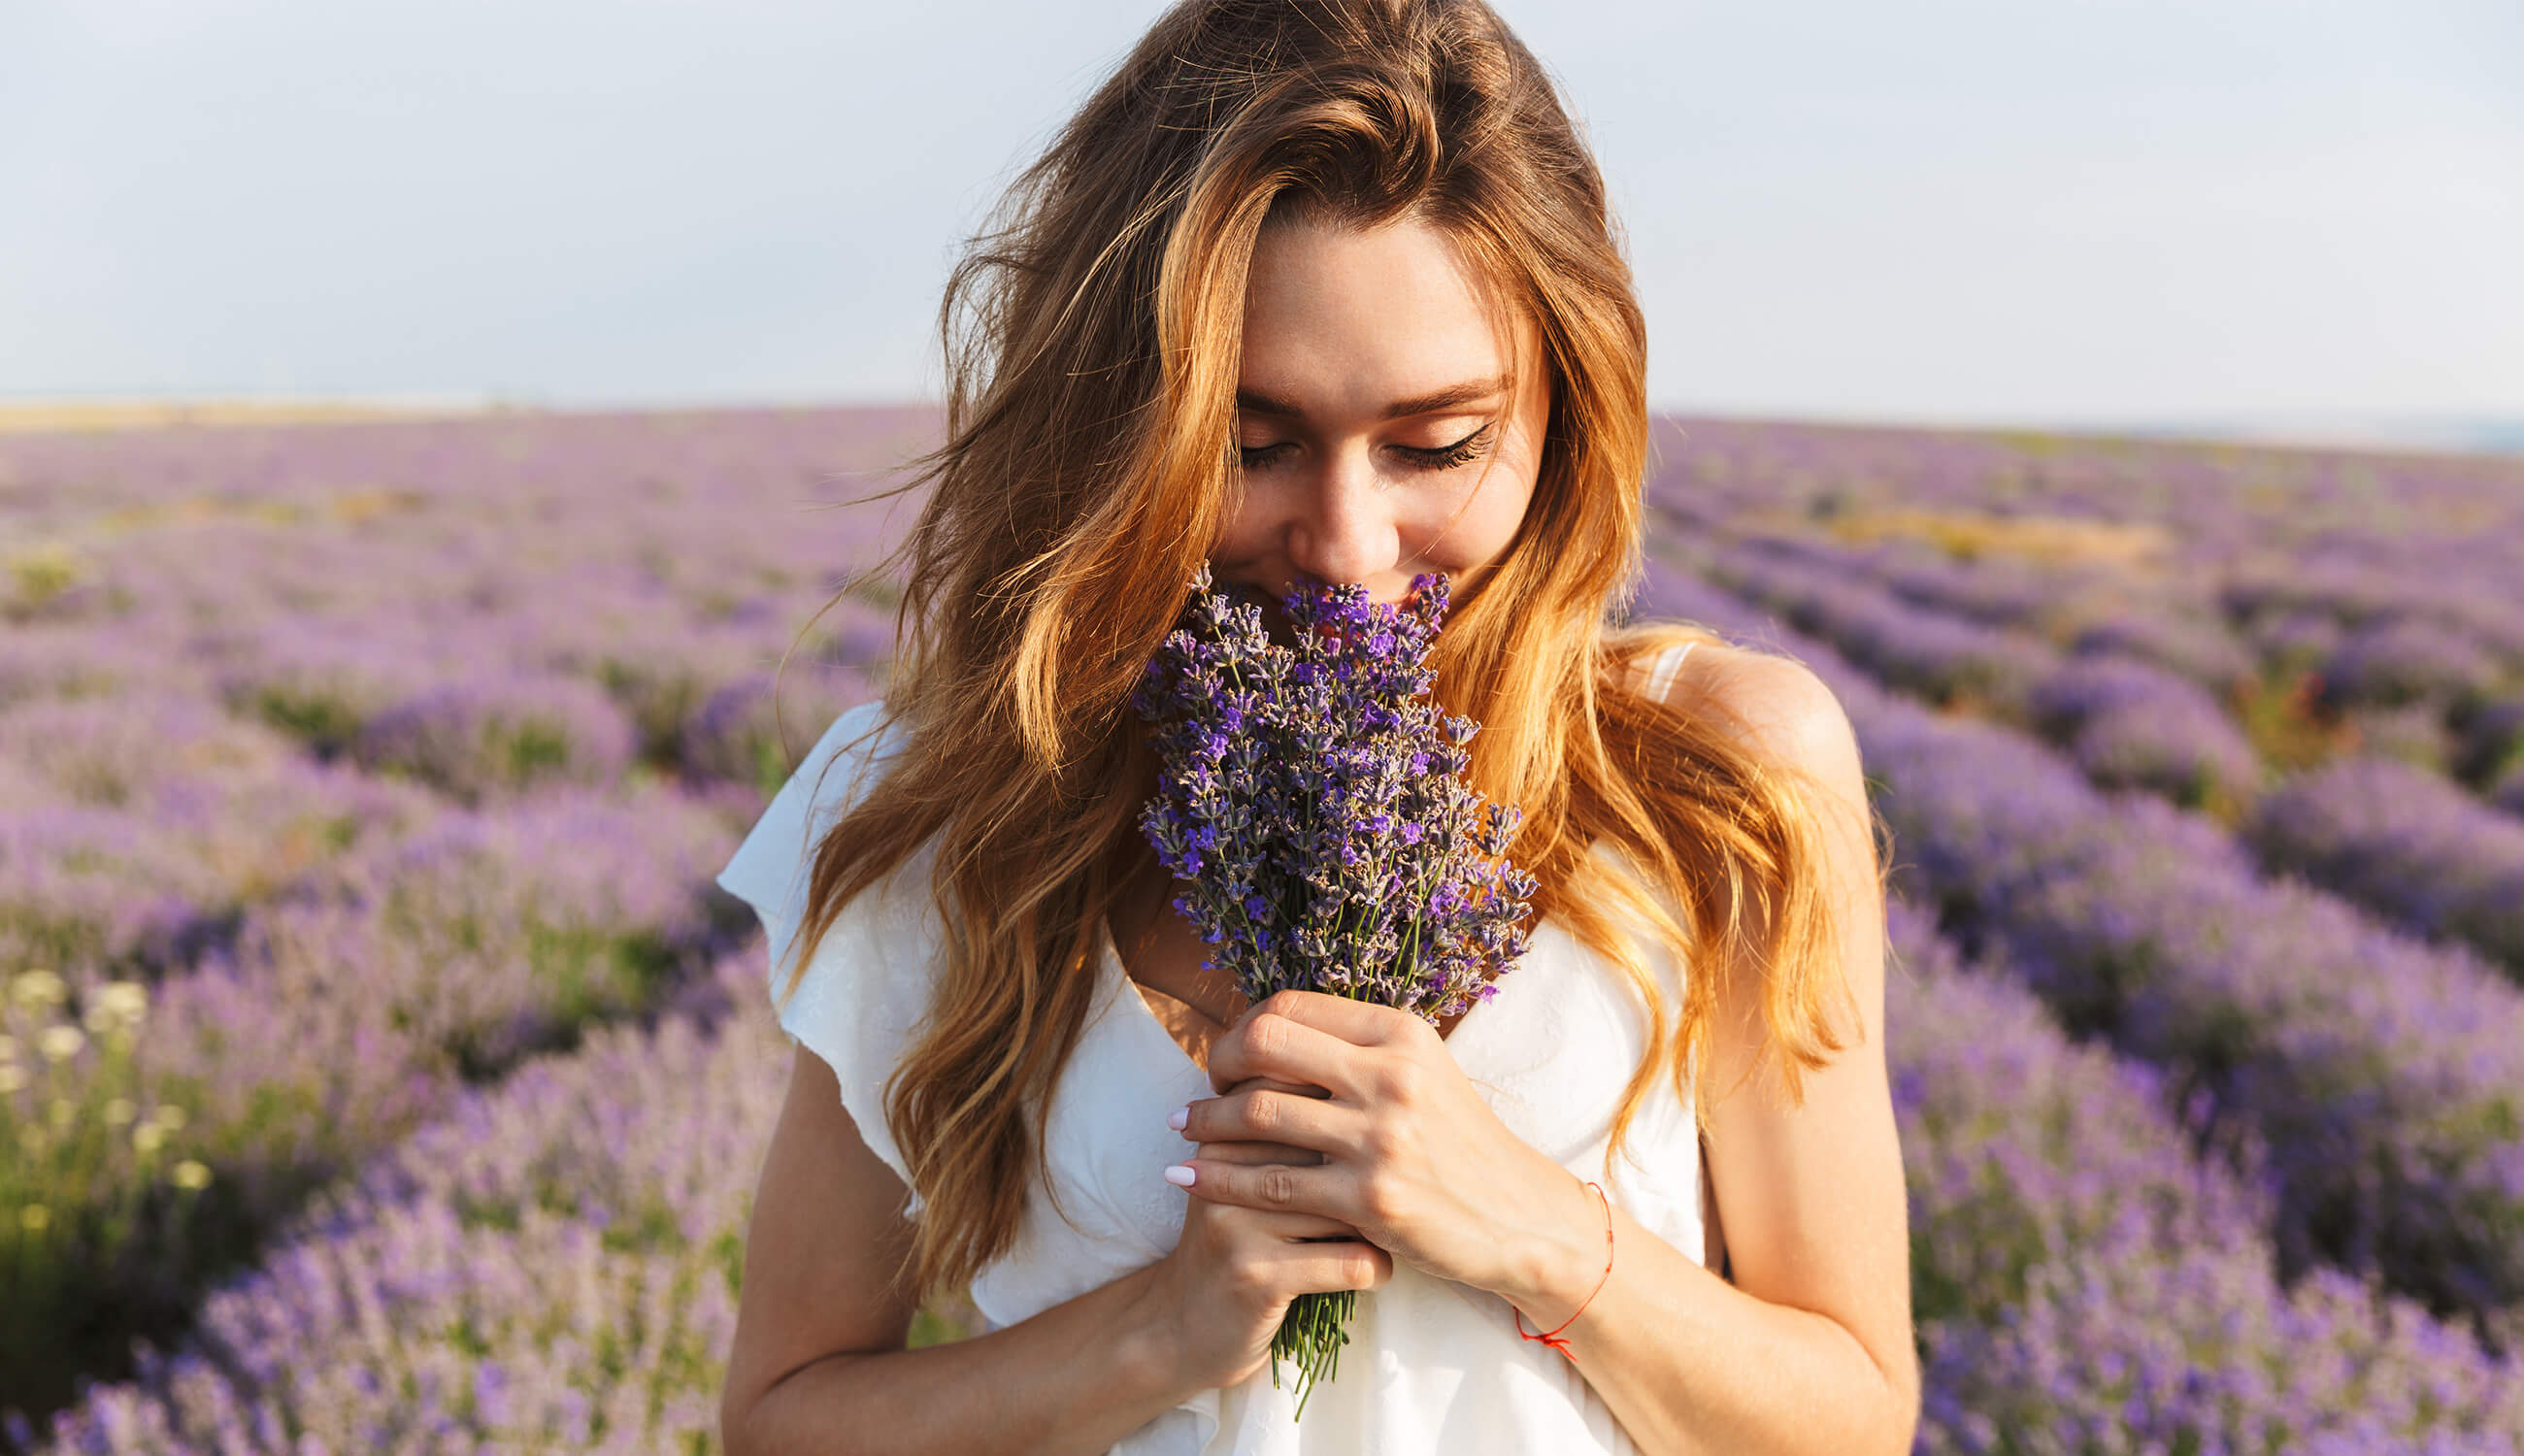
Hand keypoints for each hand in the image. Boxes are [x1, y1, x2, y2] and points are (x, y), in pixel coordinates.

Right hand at [1144, 1072, 1394, 1392]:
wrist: (1181, 1328)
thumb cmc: (1238, 1240)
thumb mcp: (1245, 1178)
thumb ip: (1285, 1128)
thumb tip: (1364, 1075)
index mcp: (1225, 1135)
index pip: (1300, 1095)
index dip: (1353, 1116)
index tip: (1381, 1145)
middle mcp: (1224, 1169)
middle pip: (1329, 1143)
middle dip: (1376, 1166)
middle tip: (1401, 1184)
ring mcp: (1238, 1223)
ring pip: (1348, 1201)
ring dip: (1382, 1221)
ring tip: (1392, 1229)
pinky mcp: (1257, 1277)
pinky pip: (1350, 1261)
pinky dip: (1377, 1268)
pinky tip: (1375, 1270)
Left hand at [1169, 990, 1581, 1295]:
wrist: (1517, 1217)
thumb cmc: (1459, 1142)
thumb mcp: (1422, 1072)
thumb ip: (1358, 1047)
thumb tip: (1274, 1025)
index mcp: (1401, 1033)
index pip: (1292, 1005)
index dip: (1245, 1026)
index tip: (1229, 1055)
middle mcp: (1391, 1076)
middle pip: (1266, 1043)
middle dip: (1218, 1063)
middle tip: (1201, 1087)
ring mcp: (1381, 1138)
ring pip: (1259, 1113)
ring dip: (1205, 1123)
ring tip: (1182, 1130)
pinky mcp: (1370, 1199)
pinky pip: (1270, 1183)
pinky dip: (1218, 1179)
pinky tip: (1190, 1179)